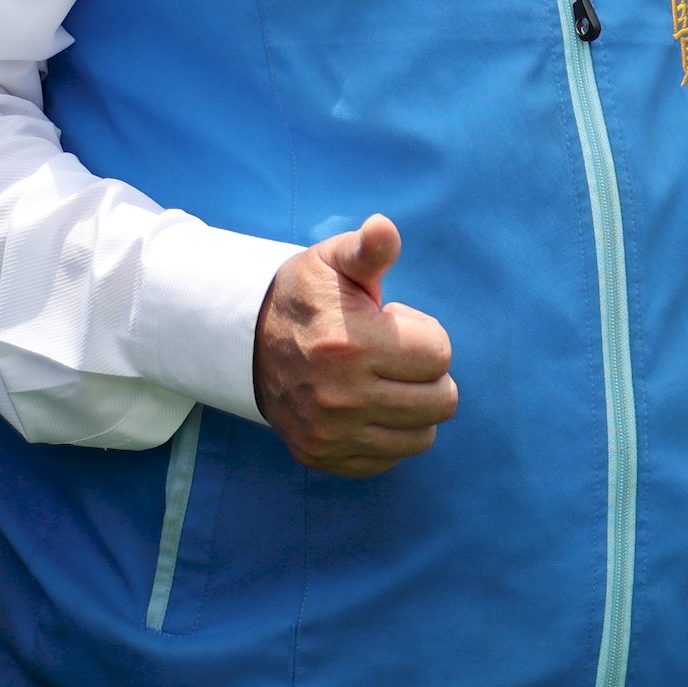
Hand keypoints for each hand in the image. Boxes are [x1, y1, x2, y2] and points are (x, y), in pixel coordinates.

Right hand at [254, 216, 457, 476]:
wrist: (246, 342)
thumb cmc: (306, 295)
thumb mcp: (334, 261)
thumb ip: (368, 249)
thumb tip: (384, 228)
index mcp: (350, 344)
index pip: (440, 356)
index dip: (425, 335)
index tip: (393, 324)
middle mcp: (340, 397)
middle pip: (441, 402)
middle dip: (427, 374)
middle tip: (393, 356)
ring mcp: (330, 434)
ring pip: (422, 436)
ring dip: (414, 407)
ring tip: (382, 381)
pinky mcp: (323, 456)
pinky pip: (390, 458)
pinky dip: (389, 434)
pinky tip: (367, 406)